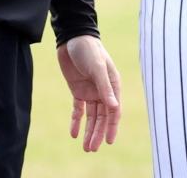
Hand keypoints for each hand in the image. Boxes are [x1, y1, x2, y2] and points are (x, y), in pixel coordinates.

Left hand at [57, 35, 121, 151]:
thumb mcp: (97, 67)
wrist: (72, 38)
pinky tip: (73, 134)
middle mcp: (103, 90)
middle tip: (92, 148)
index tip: (108, 141)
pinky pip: (78, 109)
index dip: (112, 127)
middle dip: (98, 133)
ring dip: (88, 131)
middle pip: (102, 116)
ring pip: (91, 116)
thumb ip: (105, 87)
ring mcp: (90, 91)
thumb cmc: (89, 49)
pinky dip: (76, 121)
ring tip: (85, 147)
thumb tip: (114, 108)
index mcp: (112, 84)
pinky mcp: (78, 90)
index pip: (114, 110)